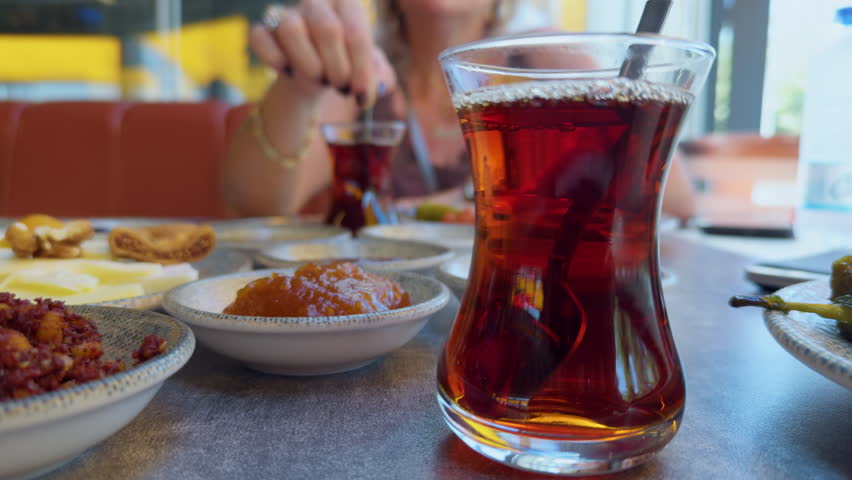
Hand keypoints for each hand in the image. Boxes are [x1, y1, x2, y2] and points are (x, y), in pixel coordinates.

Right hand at [251, 0, 395, 107]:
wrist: (315, 74)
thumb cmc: (346, 66)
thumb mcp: (370, 71)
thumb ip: (382, 76)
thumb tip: (379, 86)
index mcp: (346, 2)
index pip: (356, 32)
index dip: (362, 70)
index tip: (363, 98)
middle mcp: (315, 0)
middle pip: (327, 29)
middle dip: (338, 69)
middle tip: (341, 88)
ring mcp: (286, 12)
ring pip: (291, 30)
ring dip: (309, 65)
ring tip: (319, 79)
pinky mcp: (263, 30)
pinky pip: (260, 38)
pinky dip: (274, 59)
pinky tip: (289, 73)